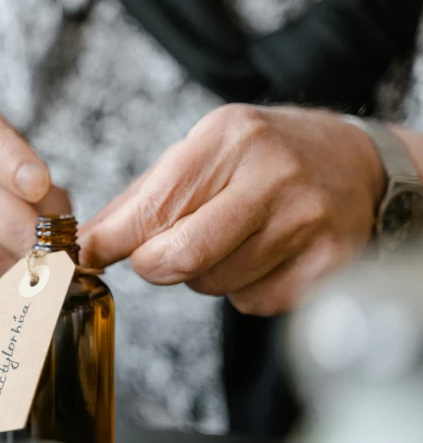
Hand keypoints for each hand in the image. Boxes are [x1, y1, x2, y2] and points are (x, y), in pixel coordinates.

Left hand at [80, 104, 384, 315]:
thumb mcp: (204, 151)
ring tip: (229, 239)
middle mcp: (270, 178)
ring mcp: (304, 223)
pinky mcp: (326, 265)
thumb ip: (142, 196)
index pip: (153, 207)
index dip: (110, 242)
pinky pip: (251, 302)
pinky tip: (263, 255)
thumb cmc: (264, 158)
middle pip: (178, 256)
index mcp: (228, 140)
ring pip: (211, 284)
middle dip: (154, 265)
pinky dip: (242, 288)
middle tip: (158, 254)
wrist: (354, 164)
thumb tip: (86, 243)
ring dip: (201, 274)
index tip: (87, 257)